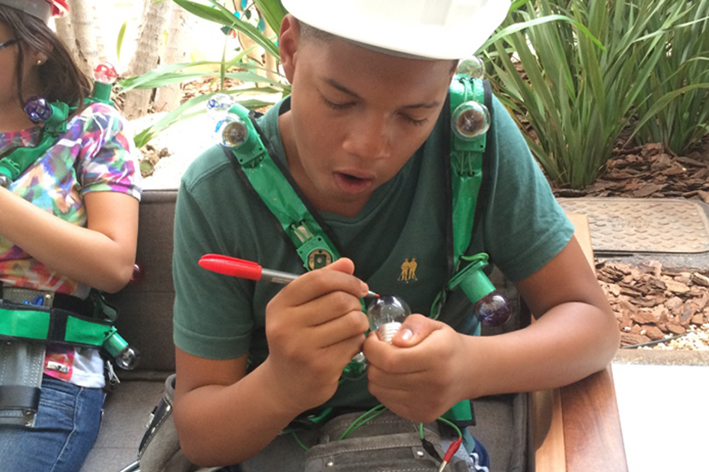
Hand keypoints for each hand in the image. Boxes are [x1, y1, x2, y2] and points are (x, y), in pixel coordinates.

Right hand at [261, 258, 369, 412]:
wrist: (284, 385)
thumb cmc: (296, 339)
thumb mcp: (300, 309)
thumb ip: (323, 282)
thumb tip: (348, 263)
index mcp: (279, 306)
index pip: (319, 279)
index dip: (345, 279)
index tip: (359, 287)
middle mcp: (286, 326)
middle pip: (340, 300)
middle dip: (355, 303)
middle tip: (354, 310)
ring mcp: (303, 348)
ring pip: (352, 321)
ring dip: (360, 322)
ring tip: (352, 328)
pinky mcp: (321, 367)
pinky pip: (354, 343)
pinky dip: (358, 341)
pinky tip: (348, 345)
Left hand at [363, 315, 469, 422]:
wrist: (468, 372)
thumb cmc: (448, 346)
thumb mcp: (434, 325)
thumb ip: (414, 325)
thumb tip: (396, 340)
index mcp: (436, 357)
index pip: (389, 359)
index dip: (373, 349)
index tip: (373, 339)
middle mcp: (433, 384)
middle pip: (381, 376)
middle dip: (373, 361)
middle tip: (381, 351)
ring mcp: (427, 403)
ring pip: (379, 391)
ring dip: (377, 375)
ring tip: (389, 364)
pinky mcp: (421, 415)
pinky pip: (387, 402)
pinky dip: (384, 389)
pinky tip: (396, 378)